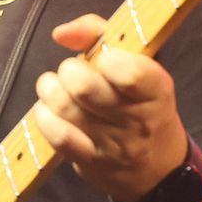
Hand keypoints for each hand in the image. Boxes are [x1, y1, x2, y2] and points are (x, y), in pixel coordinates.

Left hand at [31, 14, 187, 201]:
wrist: (157, 168)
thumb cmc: (141, 103)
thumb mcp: (139, 65)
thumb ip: (100, 34)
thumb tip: (61, 33)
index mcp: (157, 91)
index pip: (130, 74)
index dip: (106, 59)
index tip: (103, 59)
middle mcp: (139, 121)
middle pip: (85, 88)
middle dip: (69, 71)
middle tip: (72, 72)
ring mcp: (115, 146)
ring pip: (66, 108)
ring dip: (50, 89)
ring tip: (53, 86)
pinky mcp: (92, 162)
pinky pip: (58, 136)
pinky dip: (44, 117)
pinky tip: (46, 109)